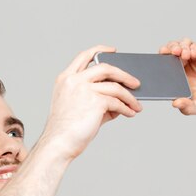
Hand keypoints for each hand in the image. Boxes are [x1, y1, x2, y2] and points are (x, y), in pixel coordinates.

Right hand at [41, 45, 142, 160]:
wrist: (59, 144)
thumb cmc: (67, 130)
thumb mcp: (79, 108)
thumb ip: (97, 99)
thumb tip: (120, 100)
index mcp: (65, 79)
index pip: (84, 57)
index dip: (100, 51)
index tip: (113, 51)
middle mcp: (73, 80)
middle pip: (105, 67)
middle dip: (123, 74)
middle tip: (135, 82)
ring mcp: (84, 89)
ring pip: (115, 87)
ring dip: (129, 96)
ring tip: (136, 105)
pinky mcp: (95, 101)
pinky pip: (117, 102)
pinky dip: (126, 108)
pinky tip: (130, 113)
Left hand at [159, 38, 195, 134]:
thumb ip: (188, 107)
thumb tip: (175, 103)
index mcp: (182, 84)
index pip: (167, 68)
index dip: (163, 61)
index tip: (161, 58)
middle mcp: (189, 73)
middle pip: (174, 54)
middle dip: (170, 49)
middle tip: (171, 52)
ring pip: (186, 47)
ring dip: (181, 45)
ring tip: (183, 53)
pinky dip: (194, 46)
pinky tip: (192, 52)